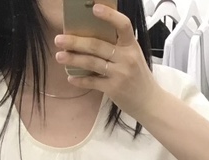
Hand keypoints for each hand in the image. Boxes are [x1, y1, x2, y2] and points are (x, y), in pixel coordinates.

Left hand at [54, 4, 158, 122]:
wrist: (149, 102)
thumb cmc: (138, 77)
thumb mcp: (134, 57)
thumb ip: (118, 47)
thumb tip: (92, 37)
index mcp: (132, 46)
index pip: (123, 25)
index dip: (109, 15)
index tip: (94, 8)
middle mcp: (126, 58)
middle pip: (97, 45)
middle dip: (75, 41)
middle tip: (59, 39)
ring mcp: (120, 74)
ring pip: (92, 62)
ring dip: (73, 59)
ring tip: (59, 56)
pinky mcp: (114, 89)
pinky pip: (93, 82)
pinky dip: (80, 80)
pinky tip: (70, 77)